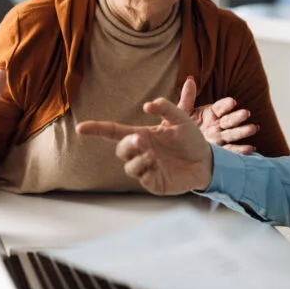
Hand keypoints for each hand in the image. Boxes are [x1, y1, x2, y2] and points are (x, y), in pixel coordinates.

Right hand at [76, 98, 213, 194]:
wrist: (208, 160)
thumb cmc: (191, 139)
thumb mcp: (181, 117)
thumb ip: (166, 107)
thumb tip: (147, 105)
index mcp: (143, 135)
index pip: (114, 132)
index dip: (97, 129)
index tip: (81, 128)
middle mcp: (141, 152)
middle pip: (120, 150)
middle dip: (127, 145)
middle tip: (141, 140)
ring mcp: (147, 168)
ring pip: (129, 167)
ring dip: (137, 159)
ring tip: (152, 154)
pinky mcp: (155, 183)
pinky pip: (143, 179)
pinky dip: (146, 171)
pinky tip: (157, 164)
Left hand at [178, 76, 257, 154]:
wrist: (178, 144)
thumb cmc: (180, 125)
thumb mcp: (183, 111)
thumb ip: (187, 97)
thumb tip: (190, 79)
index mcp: (210, 113)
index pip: (220, 107)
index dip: (226, 104)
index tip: (232, 102)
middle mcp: (218, 124)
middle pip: (229, 120)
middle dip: (238, 117)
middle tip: (246, 113)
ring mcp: (220, 137)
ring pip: (233, 133)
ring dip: (244, 131)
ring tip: (254, 128)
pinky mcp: (220, 149)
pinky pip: (231, 150)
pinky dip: (241, 150)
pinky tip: (251, 149)